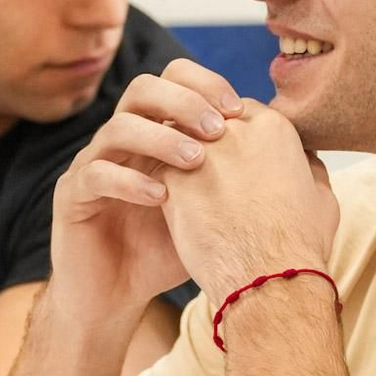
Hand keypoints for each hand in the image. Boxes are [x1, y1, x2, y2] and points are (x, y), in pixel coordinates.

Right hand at [48, 60, 244, 317]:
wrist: (115, 295)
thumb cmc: (167, 250)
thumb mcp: (212, 210)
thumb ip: (242, 178)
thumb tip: (304, 155)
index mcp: (153, 132)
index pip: (173, 81)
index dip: (204, 84)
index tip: (239, 108)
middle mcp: (121, 140)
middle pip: (143, 89)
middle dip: (183, 101)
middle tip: (218, 127)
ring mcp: (92, 164)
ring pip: (117, 126)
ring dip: (161, 137)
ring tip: (196, 161)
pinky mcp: (72, 196)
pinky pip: (94, 174)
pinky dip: (129, 181)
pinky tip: (160, 198)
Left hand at [156, 100, 337, 300]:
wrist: (266, 278)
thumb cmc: (299, 245)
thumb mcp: (322, 198)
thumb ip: (310, 167)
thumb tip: (304, 159)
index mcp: (273, 128)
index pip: (242, 113)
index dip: (238, 138)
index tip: (238, 162)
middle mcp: (235, 129)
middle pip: (208, 122)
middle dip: (208, 144)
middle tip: (212, 177)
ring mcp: (201, 151)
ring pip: (181, 142)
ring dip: (184, 162)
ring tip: (195, 195)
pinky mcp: (173, 177)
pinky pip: (161, 169)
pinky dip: (167, 186)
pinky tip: (178, 210)